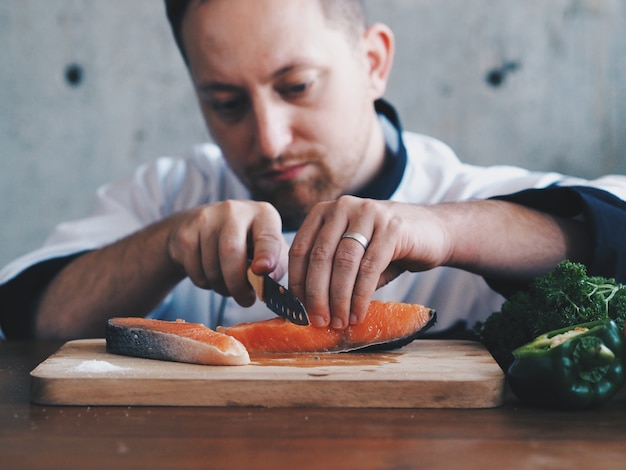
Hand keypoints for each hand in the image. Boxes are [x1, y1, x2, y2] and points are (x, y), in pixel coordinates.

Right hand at [166, 200, 288, 305]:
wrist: (201, 230)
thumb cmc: (245, 245)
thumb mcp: (268, 252)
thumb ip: (275, 268)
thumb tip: (268, 285)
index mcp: (263, 215)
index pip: (267, 236)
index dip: (266, 254)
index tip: (262, 271)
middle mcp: (234, 210)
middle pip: (231, 252)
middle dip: (238, 284)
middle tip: (245, 300)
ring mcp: (207, 219)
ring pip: (212, 266)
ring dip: (221, 286)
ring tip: (228, 285)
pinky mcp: (185, 233)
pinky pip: (195, 269)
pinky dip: (204, 282)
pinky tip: (210, 275)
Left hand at [288, 196, 451, 328]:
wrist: (434, 231)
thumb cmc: (387, 247)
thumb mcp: (353, 253)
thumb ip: (331, 271)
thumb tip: (309, 308)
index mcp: (324, 211)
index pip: (300, 249)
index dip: (298, 283)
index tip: (299, 310)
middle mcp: (342, 206)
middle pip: (320, 256)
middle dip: (317, 294)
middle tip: (319, 321)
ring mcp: (368, 213)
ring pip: (344, 263)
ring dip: (339, 298)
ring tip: (340, 321)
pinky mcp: (392, 227)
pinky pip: (369, 268)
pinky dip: (360, 296)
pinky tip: (357, 313)